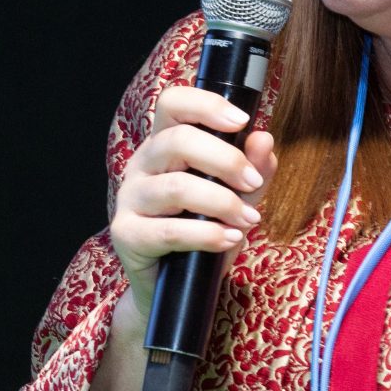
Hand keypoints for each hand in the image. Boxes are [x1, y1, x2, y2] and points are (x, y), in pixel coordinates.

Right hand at [109, 86, 277, 340]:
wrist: (177, 287)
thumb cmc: (204, 231)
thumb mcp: (238, 197)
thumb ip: (253, 169)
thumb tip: (264, 139)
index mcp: (165, 145)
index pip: (173, 104)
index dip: (206, 104)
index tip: (242, 121)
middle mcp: (142, 165)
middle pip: (177, 141)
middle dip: (225, 160)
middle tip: (254, 184)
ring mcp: (130, 199)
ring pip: (176, 187)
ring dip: (222, 202)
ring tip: (249, 220)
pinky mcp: (127, 234)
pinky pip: (168, 230)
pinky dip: (206, 234)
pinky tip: (230, 239)